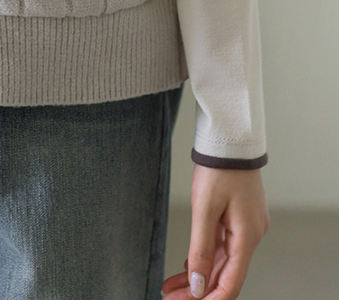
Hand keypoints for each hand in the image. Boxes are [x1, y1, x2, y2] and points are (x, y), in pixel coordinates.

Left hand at [161, 165, 269, 297]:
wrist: (230, 138)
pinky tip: (188, 266)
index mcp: (247, 237)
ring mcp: (247, 226)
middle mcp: (252, 235)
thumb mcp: (204, 209)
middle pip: (225, 274)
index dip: (209, 299)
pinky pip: (223, 245)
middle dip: (198, 289)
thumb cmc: (219, 168)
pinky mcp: (240, 217)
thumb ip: (201, 248)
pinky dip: (205, 256)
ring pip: (223, 261)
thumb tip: (198, 284)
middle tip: (170, 296)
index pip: (231, 283)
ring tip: (172, 286)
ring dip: (199, 274)